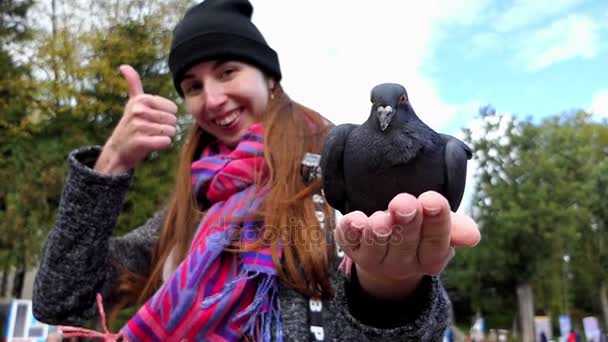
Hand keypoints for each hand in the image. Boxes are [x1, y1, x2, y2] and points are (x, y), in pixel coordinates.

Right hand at [95, 65, 177, 173]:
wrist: (119, 149)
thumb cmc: (132, 124)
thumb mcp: (133, 102)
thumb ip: (133, 84)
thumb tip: (123, 66)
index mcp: (141, 99)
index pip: (173, 108)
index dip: (168, 116)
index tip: (153, 119)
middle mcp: (138, 111)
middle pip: (173, 120)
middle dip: (167, 127)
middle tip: (152, 130)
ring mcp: (138, 126)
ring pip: (171, 131)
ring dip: (165, 136)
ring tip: (151, 136)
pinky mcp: (140, 142)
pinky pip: (165, 142)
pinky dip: (163, 144)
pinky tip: (152, 144)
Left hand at [334, 191, 479, 299]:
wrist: (387, 248)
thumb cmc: (420, 230)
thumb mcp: (440, 227)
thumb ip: (455, 228)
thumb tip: (472, 235)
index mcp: (430, 259)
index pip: (437, 243)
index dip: (436, 222)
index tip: (432, 200)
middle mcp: (402, 263)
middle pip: (406, 243)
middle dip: (406, 222)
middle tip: (404, 203)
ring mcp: (375, 259)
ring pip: (377, 246)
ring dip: (379, 231)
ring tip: (381, 218)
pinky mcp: (352, 249)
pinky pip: (349, 242)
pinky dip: (349, 230)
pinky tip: (352, 220)